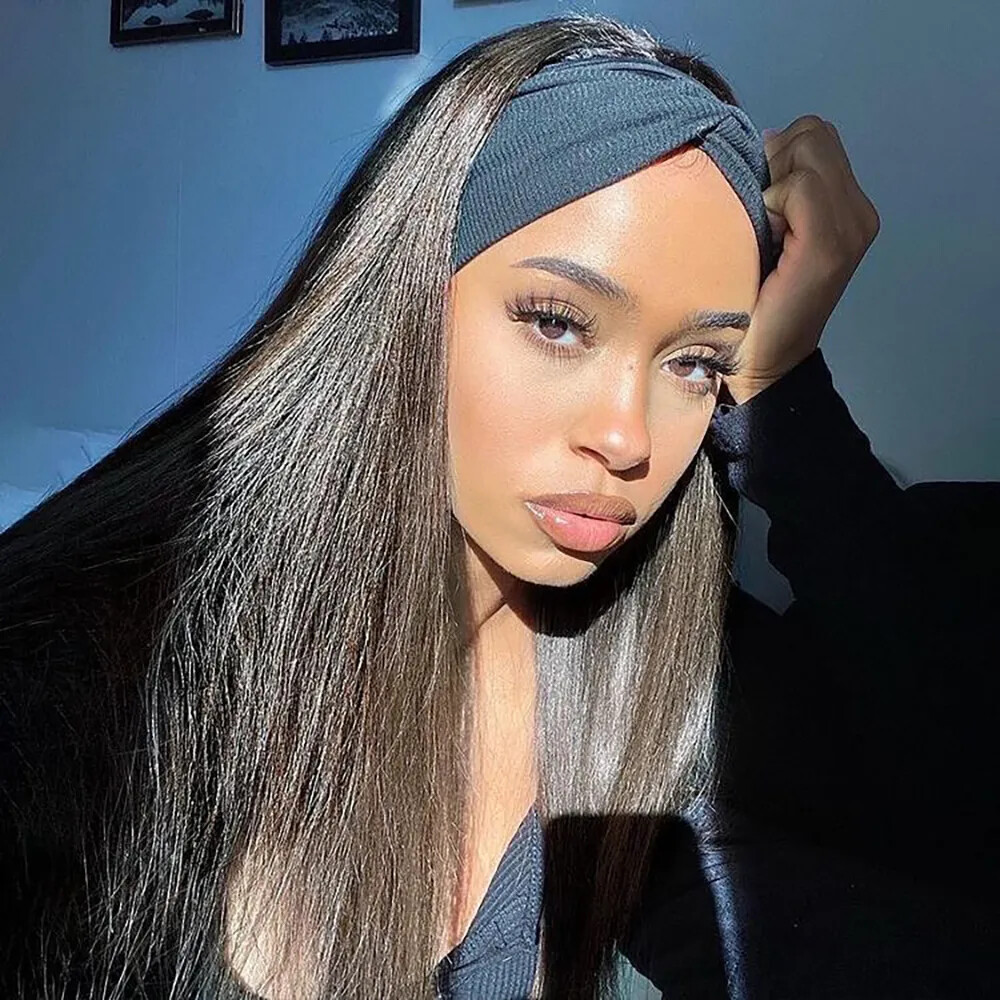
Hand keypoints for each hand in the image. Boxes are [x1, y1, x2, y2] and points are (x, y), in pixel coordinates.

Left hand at [723, 115, 880, 404]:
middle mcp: (859, 212)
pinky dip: (774, 200)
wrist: (760, 361)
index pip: (816, 133)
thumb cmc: (751, 300)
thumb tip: (765, 138)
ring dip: (774, 182)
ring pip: (809, 150)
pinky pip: (800, 186)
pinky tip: (767, 237)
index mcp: (847, 206)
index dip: (779, 155)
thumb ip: (776, 183)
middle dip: (777, 161)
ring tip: (766, 229)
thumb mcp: (765, 228)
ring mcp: (852, 227)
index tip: (761, 203)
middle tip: (762, 214)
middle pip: (814, 132)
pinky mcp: (830, 245)